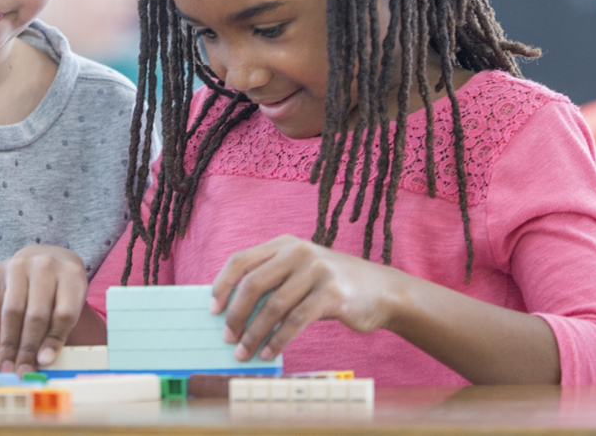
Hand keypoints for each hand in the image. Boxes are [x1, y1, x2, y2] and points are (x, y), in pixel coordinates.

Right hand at [0, 245, 87, 374]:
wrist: (43, 260)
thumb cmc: (59, 291)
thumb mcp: (70, 304)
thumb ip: (60, 330)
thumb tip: (42, 361)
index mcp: (71, 275)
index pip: (63, 312)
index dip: (53, 340)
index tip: (44, 362)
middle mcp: (45, 265)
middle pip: (35, 313)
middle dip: (27, 347)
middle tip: (22, 372)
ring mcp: (19, 266)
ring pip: (11, 311)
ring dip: (7, 345)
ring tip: (6, 368)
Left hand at [210, 234, 401, 361]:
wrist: (383, 291)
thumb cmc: (333, 287)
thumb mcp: (301, 274)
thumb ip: (273, 284)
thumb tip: (235, 316)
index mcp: (285, 243)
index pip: (240, 260)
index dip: (222, 286)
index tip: (212, 310)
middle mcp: (299, 251)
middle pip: (252, 284)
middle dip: (235, 315)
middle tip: (228, 338)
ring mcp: (317, 271)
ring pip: (272, 307)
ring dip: (254, 334)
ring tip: (244, 353)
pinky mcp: (332, 294)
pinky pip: (295, 321)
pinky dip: (277, 340)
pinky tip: (269, 353)